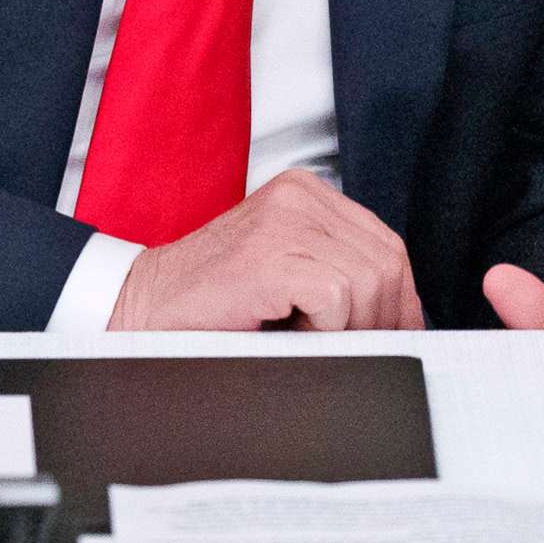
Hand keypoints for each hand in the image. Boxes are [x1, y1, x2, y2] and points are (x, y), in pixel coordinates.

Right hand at [106, 169, 424, 331]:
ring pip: (366, 281)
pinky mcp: (269, 254)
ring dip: (348, 328)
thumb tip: (400, 314)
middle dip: (382, 318)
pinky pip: (335, 296)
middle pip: (385, 262)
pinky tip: (290, 333)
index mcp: (308, 193)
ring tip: (309, 339)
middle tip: (356, 349)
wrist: (142, 307)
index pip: (386, 243)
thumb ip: (336, 272)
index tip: (399, 332)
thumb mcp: (288, 271)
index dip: (400, 297)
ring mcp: (284, 221)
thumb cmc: (211, 301)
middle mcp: (300, 196)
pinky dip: (323, 329)